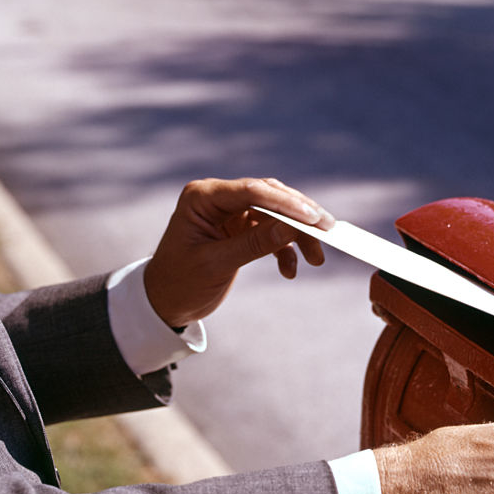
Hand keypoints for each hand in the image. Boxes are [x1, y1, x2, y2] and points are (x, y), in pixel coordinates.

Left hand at [143, 178, 334, 328]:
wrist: (165, 302)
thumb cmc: (180, 283)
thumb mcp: (216, 265)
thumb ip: (253, 244)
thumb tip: (292, 227)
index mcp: (202, 198)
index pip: (251, 191)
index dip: (286, 203)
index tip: (313, 217)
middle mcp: (217, 198)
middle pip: (269, 197)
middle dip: (299, 215)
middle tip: (328, 230)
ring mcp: (230, 212)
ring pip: (275, 214)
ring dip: (298, 235)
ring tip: (317, 258)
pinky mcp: (240, 228)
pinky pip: (272, 232)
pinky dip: (285, 250)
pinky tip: (291, 270)